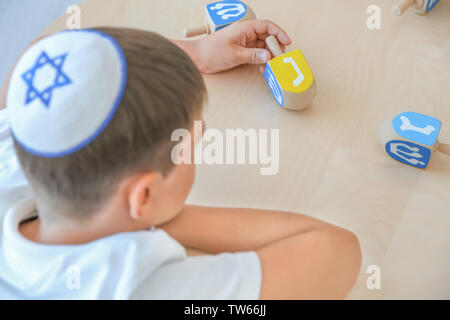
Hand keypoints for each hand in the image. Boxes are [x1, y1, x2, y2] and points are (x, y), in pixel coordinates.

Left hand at [177, 20, 291, 73]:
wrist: (197, 58)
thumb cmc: (211, 52)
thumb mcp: (234, 54)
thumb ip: (253, 55)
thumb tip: (268, 56)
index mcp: (244, 29)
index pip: (267, 26)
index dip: (279, 33)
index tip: (287, 42)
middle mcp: (245, 34)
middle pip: (267, 36)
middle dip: (275, 47)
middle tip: (280, 58)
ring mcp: (243, 43)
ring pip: (262, 46)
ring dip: (268, 56)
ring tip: (272, 66)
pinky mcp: (241, 51)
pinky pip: (256, 54)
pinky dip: (261, 61)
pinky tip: (262, 69)